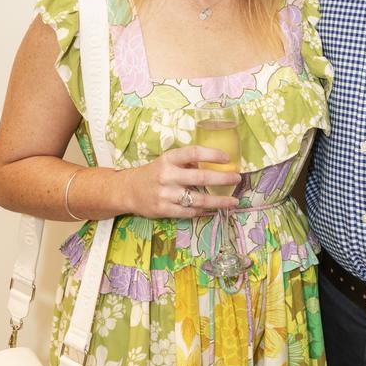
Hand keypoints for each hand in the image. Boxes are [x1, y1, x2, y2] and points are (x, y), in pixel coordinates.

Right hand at [124, 145, 239, 218]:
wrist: (129, 190)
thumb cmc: (154, 173)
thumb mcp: (167, 161)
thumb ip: (187, 162)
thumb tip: (214, 164)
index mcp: (169, 159)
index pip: (193, 153)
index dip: (212, 154)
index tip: (228, 158)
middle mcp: (167, 175)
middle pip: (200, 177)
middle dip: (222, 178)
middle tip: (237, 179)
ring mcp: (165, 194)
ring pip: (198, 199)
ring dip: (218, 201)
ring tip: (233, 201)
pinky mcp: (164, 210)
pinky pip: (189, 212)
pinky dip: (202, 210)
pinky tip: (211, 208)